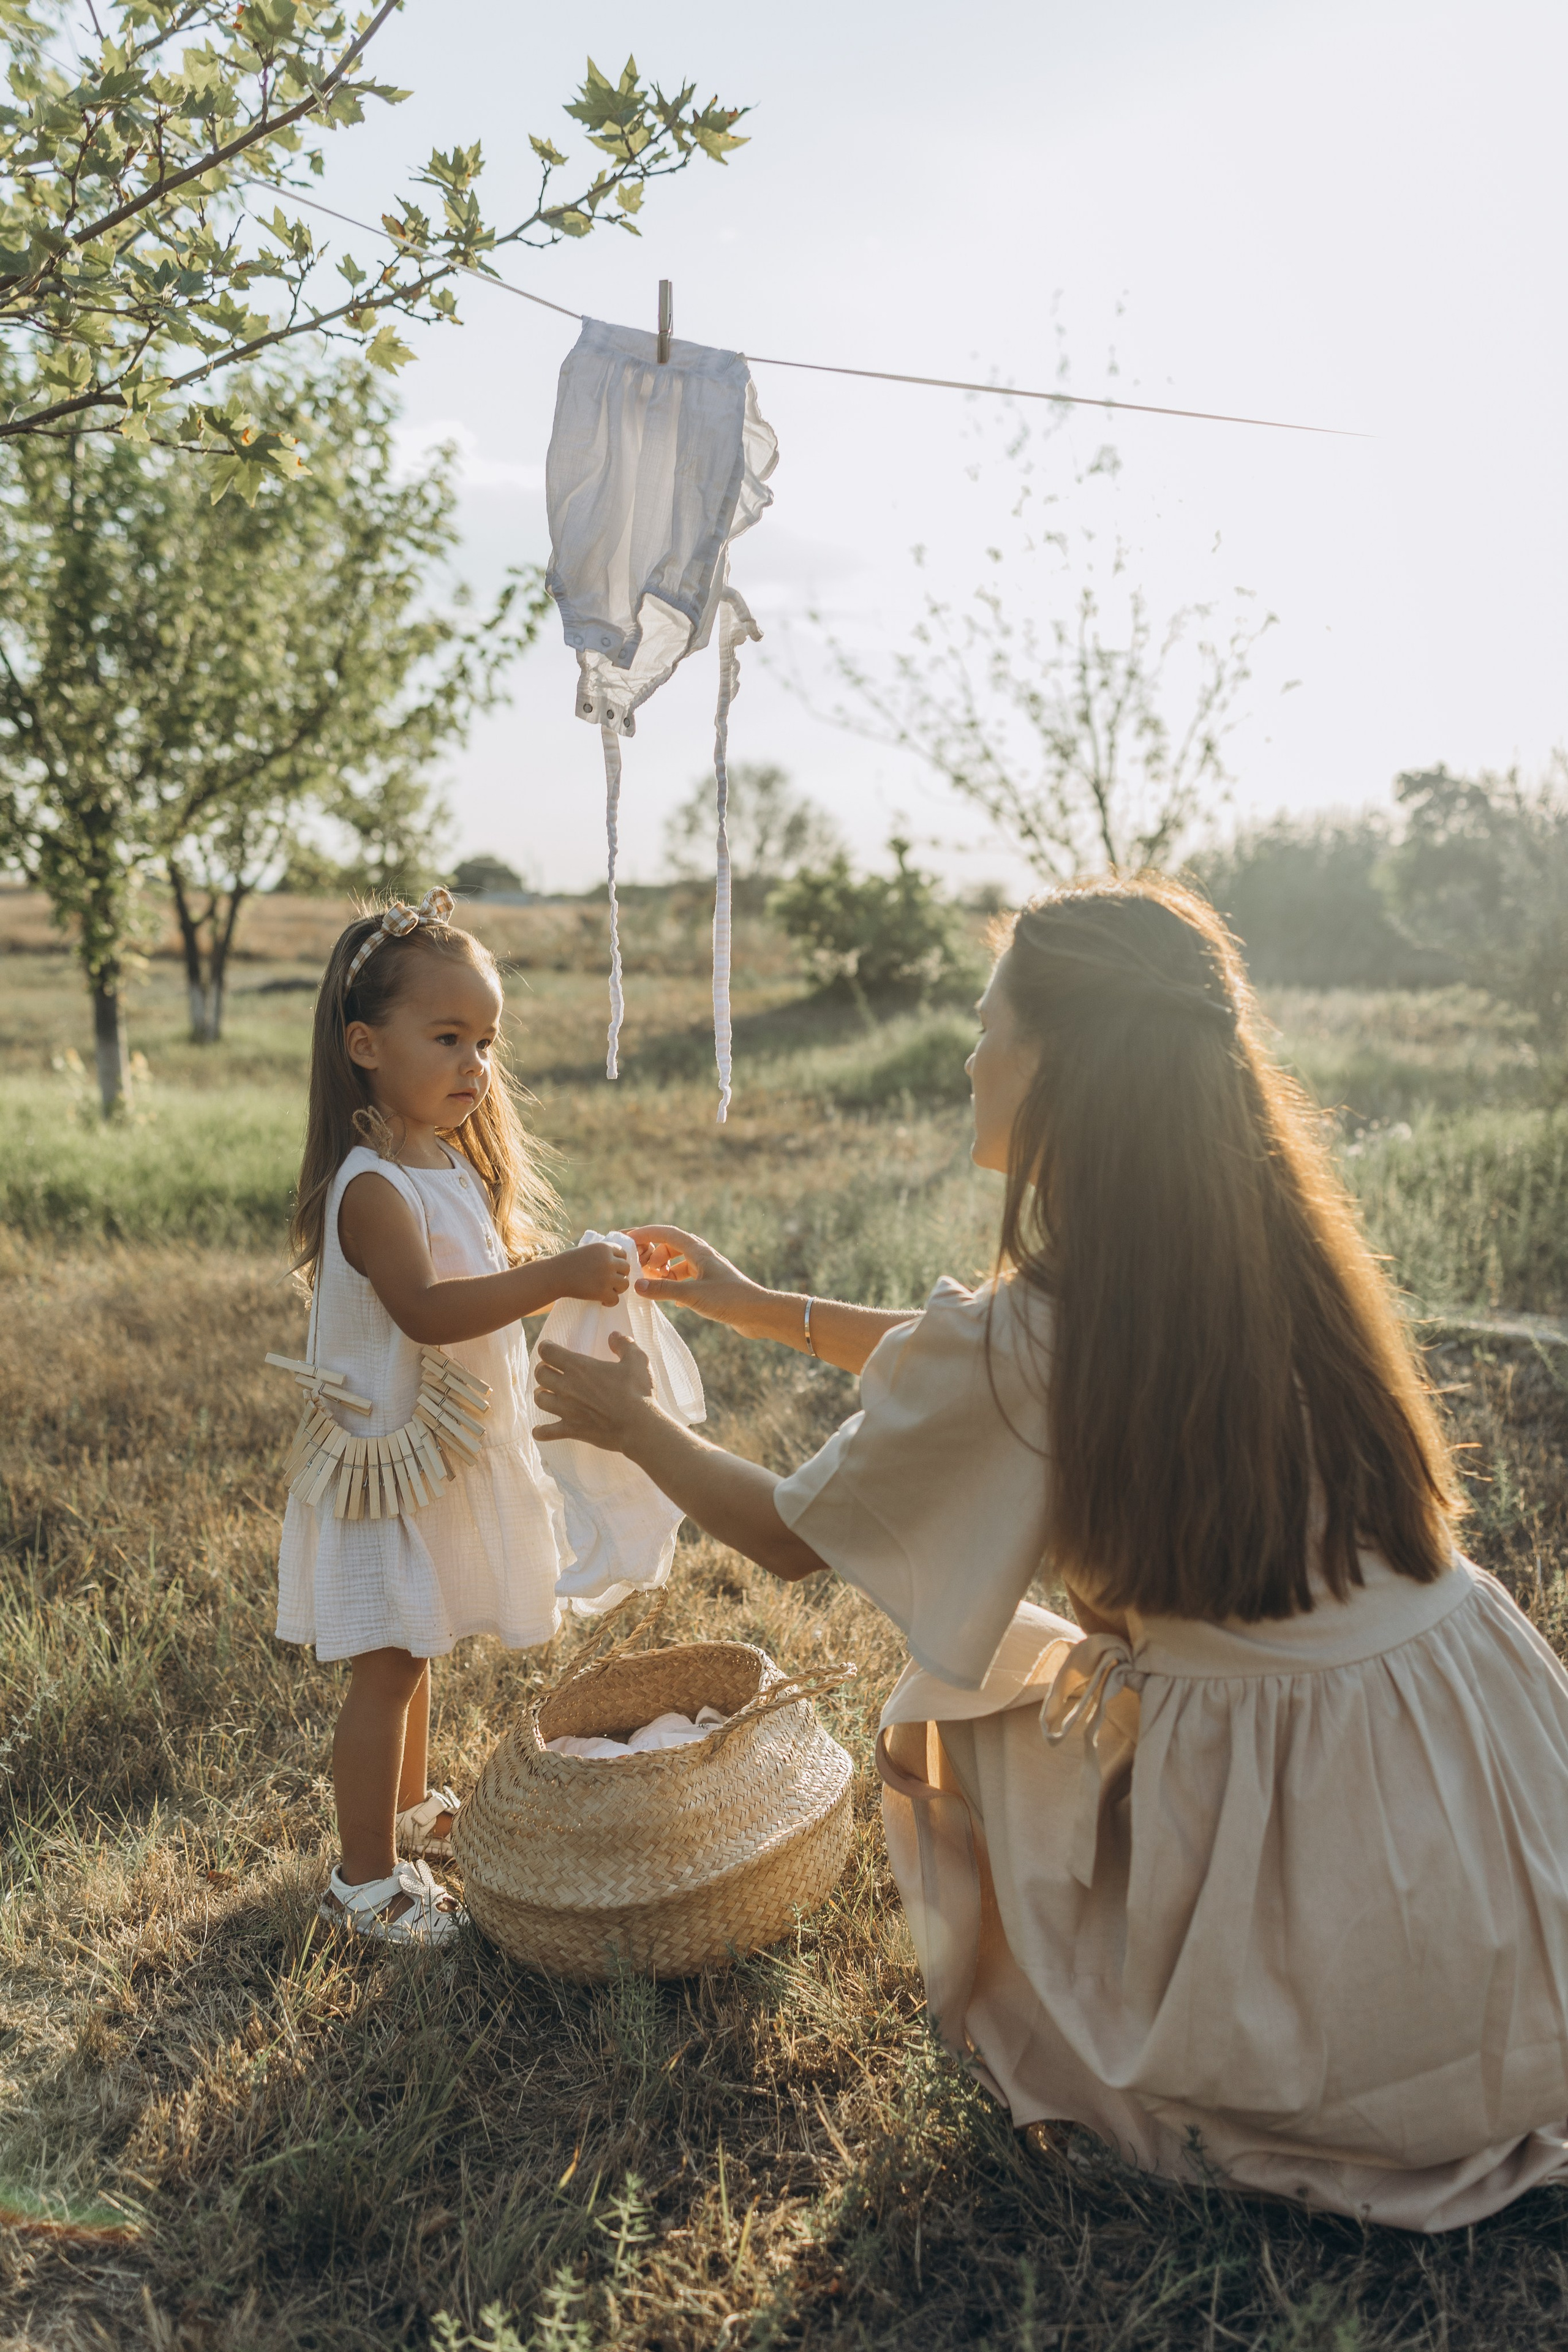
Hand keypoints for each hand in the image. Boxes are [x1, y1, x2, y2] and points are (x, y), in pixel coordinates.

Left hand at [533, 1333, 655, 1452]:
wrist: (639, 1426)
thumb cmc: (638, 1392)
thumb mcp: (637, 1360)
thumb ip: (624, 1344)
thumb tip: (614, 1335)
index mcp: (580, 1367)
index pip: (548, 1352)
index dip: (545, 1347)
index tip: (548, 1347)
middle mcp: (568, 1387)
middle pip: (540, 1374)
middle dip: (542, 1369)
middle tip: (550, 1369)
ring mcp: (567, 1409)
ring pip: (539, 1399)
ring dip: (541, 1394)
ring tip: (548, 1393)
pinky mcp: (571, 1429)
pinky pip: (546, 1432)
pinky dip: (540, 1431)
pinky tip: (539, 1430)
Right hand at [553, 1240, 629, 1306]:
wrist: (554, 1275)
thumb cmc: (567, 1262)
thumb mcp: (588, 1250)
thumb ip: (603, 1254)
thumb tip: (618, 1261)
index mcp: (605, 1248)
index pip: (624, 1255)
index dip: (617, 1262)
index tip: (608, 1268)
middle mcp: (609, 1261)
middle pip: (626, 1269)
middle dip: (619, 1275)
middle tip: (608, 1281)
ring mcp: (607, 1277)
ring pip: (625, 1285)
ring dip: (617, 1288)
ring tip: (605, 1290)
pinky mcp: (602, 1292)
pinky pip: (616, 1299)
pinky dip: (609, 1301)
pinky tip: (601, 1300)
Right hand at [627, 1224, 765, 1331]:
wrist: (759, 1313)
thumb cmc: (730, 1299)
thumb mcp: (692, 1295)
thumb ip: (664, 1290)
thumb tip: (637, 1286)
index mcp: (699, 1251)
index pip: (668, 1233)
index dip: (647, 1233)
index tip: (628, 1239)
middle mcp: (703, 1257)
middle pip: (672, 1246)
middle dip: (654, 1255)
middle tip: (640, 1268)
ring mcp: (708, 1271)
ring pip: (680, 1263)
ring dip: (665, 1271)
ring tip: (653, 1284)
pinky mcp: (712, 1286)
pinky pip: (687, 1279)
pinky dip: (676, 1284)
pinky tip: (672, 1299)